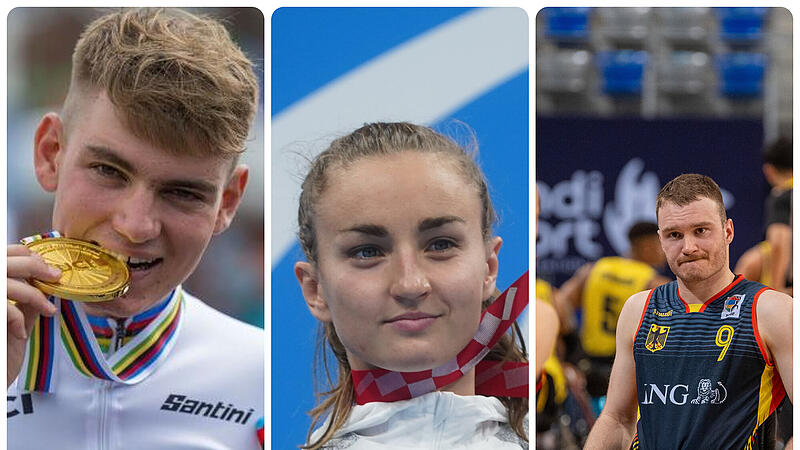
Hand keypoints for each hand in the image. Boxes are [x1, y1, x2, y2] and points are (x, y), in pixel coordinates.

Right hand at [7, 244, 59, 386]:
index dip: (24, 254)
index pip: (1, 252)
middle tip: (56, 277)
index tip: (45, 266)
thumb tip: (48, 281)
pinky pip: (4, 307)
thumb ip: (25, 300)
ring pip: (6, 283)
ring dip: (32, 294)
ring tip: (48, 309)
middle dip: (33, 265)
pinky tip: (21, 333)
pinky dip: (17, 317)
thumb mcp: (15, 321)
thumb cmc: (0, 355)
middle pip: (3, 262)